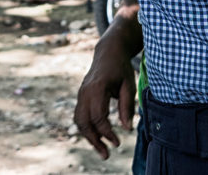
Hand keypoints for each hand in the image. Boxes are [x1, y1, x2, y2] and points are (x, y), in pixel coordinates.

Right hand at [73, 33, 137, 159]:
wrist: (108, 52)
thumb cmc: (121, 68)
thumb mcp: (129, 85)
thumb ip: (127, 107)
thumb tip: (126, 129)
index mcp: (97, 88)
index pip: (98, 117)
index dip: (107, 133)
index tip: (118, 143)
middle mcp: (85, 92)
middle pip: (84, 122)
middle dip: (94, 140)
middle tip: (106, 155)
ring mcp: (80, 94)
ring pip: (79, 121)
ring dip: (88, 137)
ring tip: (101, 149)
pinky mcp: (81, 96)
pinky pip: (80, 116)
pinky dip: (87, 128)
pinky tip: (98, 137)